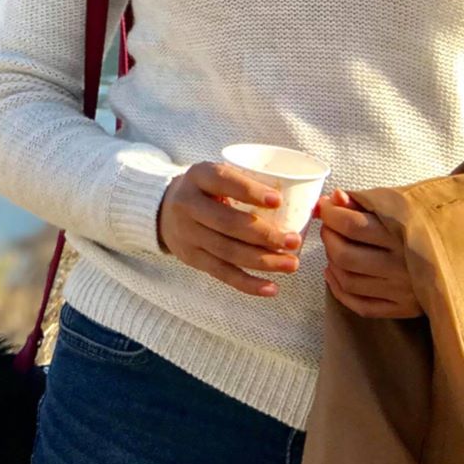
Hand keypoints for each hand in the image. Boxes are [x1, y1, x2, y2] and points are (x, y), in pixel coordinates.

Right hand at [156, 161, 304, 296]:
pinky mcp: (192, 258)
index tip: (278, 200)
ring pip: (228, 251)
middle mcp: (188, 205)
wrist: (163, 210)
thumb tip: (301, 197)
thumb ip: (247, 181)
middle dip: (264, 234)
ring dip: (263, 261)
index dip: (250, 191)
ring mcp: (188, 234)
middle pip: (227, 223)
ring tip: (291, 264)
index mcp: (198, 176)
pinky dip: (247, 283)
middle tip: (293, 240)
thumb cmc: (206, 190)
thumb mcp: (216, 175)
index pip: (223, 181)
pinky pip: (222, 273)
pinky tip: (271, 288)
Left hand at [319, 189, 422, 318]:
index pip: (353, 226)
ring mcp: (403, 290)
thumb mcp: (406, 202)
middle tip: (329, 227)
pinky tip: (334, 273)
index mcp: (406, 233)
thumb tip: (332, 198)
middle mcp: (404, 264)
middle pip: (346, 255)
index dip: (330, 215)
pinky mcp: (405, 308)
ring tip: (333, 248)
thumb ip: (368, 200)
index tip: (325, 207)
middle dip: (329, 238)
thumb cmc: (431, 222)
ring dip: (331, 262)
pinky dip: (340, 290)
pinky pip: (361, 306)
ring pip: (349, 281)